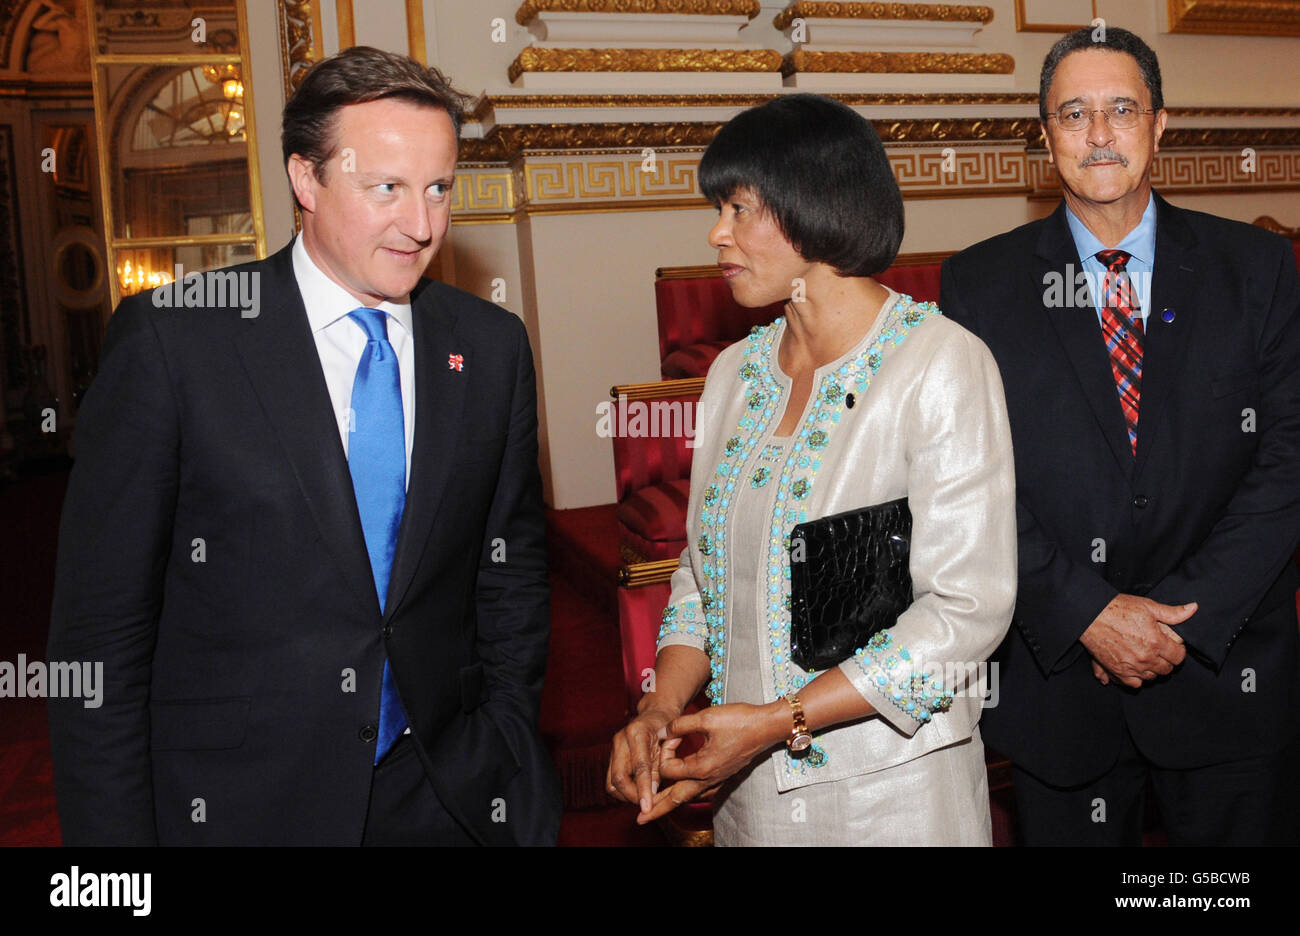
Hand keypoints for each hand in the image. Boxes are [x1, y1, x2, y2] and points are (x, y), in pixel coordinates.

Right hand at [607, 704, 676, 813]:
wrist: (656, 712)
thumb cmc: (667, 728)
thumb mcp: (670, 744)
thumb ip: (661, 767)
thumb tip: (653, 793)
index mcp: (637, 733)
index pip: (639, 767)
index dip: (643, 789)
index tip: (648, 807)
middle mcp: (620, 739)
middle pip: (618, 778)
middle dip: (632, 796)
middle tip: (647, 806)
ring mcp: (613, 747)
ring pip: (612, 782)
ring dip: (626, 796)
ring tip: (644, 799)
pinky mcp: (611, 755)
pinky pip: (612, 780)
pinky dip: (624, 790)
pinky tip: (638, 792)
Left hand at [638, 702, 787, 822]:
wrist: (767, 727)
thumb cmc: (739, 721)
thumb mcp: (706, 717)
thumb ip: (680, 725)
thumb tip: (662, 731)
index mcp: (702, 767)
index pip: (668, 769)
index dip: (664, 750)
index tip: (671, 734)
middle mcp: (708, 778)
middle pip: (675, 798)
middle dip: (656, 809)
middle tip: (639, 819)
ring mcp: (717, 779)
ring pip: (688, 797)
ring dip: (669, 804)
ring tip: (655, 811)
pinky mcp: (723, 776)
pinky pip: (701, 792)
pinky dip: (686, 795)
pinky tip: (682, 793)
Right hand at [1079, 594, 1195, 688]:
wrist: (1090, 615)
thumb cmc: (1118, 608)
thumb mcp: (1148, 606)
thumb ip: (1172, 613)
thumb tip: (1193, 608)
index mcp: (1156, 642)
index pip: (1178, 657)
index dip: (1178, 651)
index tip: (1172, 646)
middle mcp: (1145, 657)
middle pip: (1166, 669)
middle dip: (1166, 660)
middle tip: (1159, 650)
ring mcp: (1131, 666)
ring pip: (1151, 677)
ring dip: (1152, 669)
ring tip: (1146, 657)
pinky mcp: (1117, 671)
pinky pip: (1134, 684)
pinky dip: (1137, 679)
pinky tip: (1135, 668)